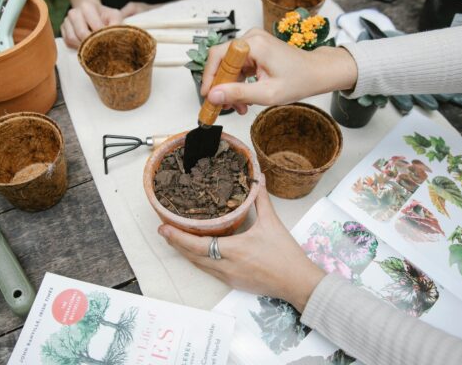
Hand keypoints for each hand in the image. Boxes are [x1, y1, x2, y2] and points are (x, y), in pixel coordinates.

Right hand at [61, 0, 122, 47]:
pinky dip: (77, 46)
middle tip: (101, 49)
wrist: (91, 12)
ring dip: (84, 46)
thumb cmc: (104, 16)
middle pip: (81, 33)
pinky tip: (85, 46)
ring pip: (72, 39)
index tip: (109, 43)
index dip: (103, 37)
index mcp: (87, 7)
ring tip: (93, 48)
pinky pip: (68, 42)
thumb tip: (114, 37)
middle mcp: (74, 12)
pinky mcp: (63, 30)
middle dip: (92, 43)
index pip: (95, 26)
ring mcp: (67, 21)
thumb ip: (116, 24)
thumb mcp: (114, 16)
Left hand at [157, 178, 324, 311]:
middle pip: (192, 257)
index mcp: (234, 250)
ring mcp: (229, 277)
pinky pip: (210, 271)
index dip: (178, 237)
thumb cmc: (285, 254)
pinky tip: (197, 252)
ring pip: (200, 265)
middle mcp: (226, 266)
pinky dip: (199, 260)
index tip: (163, 229)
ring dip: (186, 253)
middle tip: (164, 231)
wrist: (298, 282)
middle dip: (176, 244)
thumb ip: (261, 199)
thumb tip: (258, 178)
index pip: (198, 245)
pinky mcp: (234, 283)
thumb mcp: (272, 223)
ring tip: (176, 239)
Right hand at [200, 28, 357, 114]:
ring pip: (229, 67)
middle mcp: (251, 39)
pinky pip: (238, 67)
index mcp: (254, 44)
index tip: (208, 96)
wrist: (317, 73)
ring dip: (230, 88)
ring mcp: (253, 43)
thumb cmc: (300, 80)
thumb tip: (213, 95)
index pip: (218, 56)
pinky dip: (238, 84)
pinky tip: (244, 99)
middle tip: (224, 107)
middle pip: (222, 62)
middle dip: (221, 87)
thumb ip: (239, 94)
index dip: (209, 77)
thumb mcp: (267, 93)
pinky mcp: (255, 50)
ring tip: (239, 107)